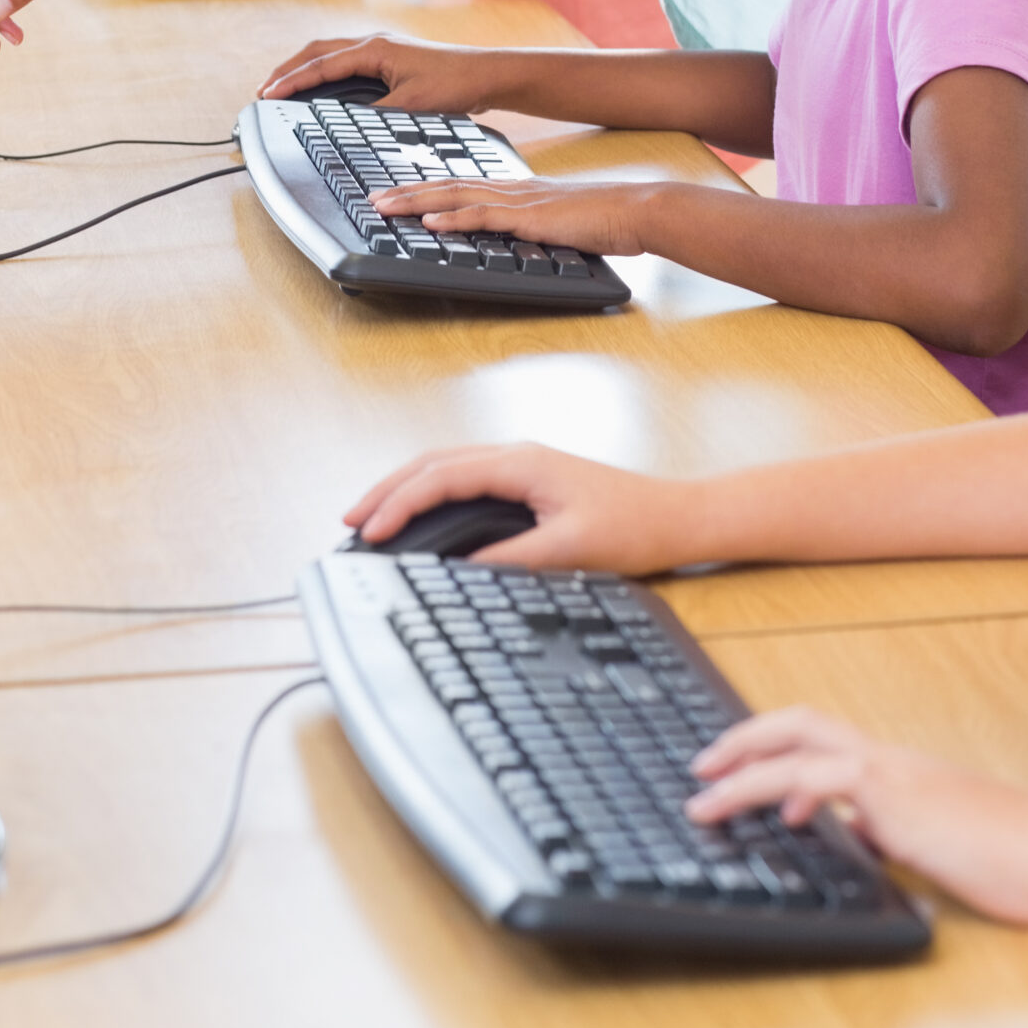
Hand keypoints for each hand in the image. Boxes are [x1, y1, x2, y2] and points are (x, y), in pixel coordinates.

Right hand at [259, 30, 504, 111]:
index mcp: (374, 49)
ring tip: (282, 86)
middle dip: (288, 70)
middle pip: (318, 51)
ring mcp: (381, 48)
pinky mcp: (389, 59)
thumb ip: (375, 114)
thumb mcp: (411, 106)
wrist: (486, 75)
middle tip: (264, 90)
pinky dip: (325, 71)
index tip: (267, 95)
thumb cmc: (455, 85)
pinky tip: (321, 86)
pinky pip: (345, 60)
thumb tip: (343, 126)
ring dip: (305, 68)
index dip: (291, 81)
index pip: (321, 65)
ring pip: (330, 53)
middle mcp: (374, 43)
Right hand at [346, 442, 695, 574]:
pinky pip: (466, 479)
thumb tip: (459, 570)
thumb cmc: (634, 527)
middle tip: (350, 520)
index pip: (442, 477)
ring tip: (372, 516)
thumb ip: (513, 560)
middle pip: (434, 463)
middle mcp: (517, 456)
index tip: (369, 532)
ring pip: (447, 468)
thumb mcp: (570, 550)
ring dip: (406, 489)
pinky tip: (422, 515)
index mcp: (522, 464)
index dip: (400, 503)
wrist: (677, 517)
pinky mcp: (529, 482)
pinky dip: (432, 493)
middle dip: (388, 489)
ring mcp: (522, 466)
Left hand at [372, 172, 651, 259]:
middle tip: (373, 198)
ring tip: (385, 207)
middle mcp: (511, 191)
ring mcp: (519, 202)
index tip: (398, 193)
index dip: (427, 190)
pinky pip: (484, 218)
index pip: (462, 187)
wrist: (635, 210)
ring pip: (456, 198)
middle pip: (448, 187)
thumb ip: (532, 228)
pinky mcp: (530, 218)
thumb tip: (514, 238)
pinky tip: (430, 224)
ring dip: (416, 202)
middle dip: (407, 192)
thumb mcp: (559, 224)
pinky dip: (453, 220)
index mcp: (517, 192)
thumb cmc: (605, 220)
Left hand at [686, 705, 1027, 925]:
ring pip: (799, 745)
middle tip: (701, 765)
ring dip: (744, 769)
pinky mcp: (898, 798)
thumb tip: (856, 834)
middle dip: (743, 738)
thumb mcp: (937, 844)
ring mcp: (893, 774)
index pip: (822, 739)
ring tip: (706, 796)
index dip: (774, 747)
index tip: (737, 767)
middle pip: (800, 721)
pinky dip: (786, 790)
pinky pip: (824, 780)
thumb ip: (892, 832)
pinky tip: (779, 816)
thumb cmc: (1013, 858)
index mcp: (897, 770)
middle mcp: (889, 760)